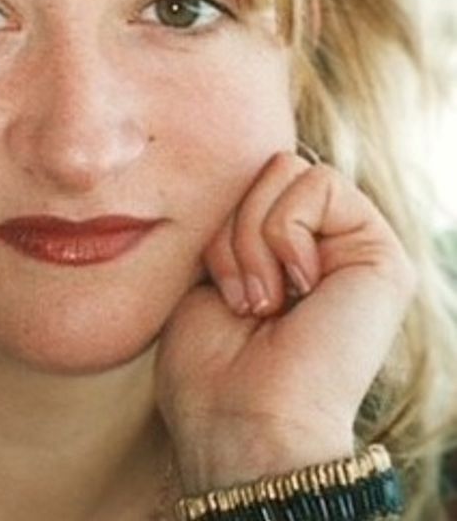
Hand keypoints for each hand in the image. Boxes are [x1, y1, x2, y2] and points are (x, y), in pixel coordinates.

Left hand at [154, 151, 416, 492]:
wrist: (241, 421)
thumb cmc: (211, 365)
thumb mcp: (206, 272)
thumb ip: (229, 218)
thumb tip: (225, 165)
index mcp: (286, 251)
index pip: (246, 177)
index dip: (217, 222)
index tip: (218, 289)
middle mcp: (325, 245)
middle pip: (264, 166)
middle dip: (231, 228)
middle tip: (243, 299)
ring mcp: (355, 248)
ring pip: (284, 167)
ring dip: (250, 237)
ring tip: (264, 303)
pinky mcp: (381, 254)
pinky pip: (317, 182)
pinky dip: (282, 233)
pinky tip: (295, 293)